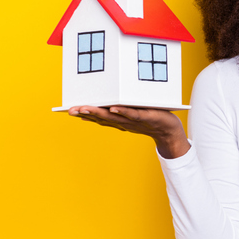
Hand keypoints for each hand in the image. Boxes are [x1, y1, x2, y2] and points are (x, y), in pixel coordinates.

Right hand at [68, 106, 189, 158]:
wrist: (169, 130)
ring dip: (99, 112)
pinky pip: (134, 114)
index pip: (98, 118)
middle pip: (102, 117)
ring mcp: (134, 120)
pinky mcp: (146, 117)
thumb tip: (95, 109)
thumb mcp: (130, 116)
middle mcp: (124, 122)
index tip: (68, 111)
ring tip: (85, 108)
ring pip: (114, 116)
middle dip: (86, 113)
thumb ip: (114, 113)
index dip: (83, 114)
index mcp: (119, 120)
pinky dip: (124, 111)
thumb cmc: (149, 119)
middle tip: (71, 110)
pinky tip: (114, 108)